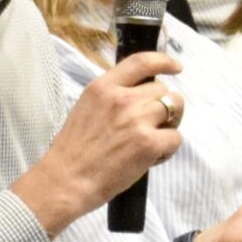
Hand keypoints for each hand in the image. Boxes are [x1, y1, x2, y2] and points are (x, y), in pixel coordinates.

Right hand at [9, 51, 184, 234]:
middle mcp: (121, 98)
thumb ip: (111, 97)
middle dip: (164, 106)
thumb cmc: (73, 151)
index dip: (163, 61)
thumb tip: (139, 96)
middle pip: (162, 90)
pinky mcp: (148, 143)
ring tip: (152, 141)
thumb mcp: (86, 108)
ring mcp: (137, 120)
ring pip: (174, 109)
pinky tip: (151, 158)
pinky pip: (175, 137)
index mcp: (103, 87)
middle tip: (153, 125)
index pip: (141, 62)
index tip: (175, 66)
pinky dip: (168, 149)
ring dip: (169, 124)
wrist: (66, 180)